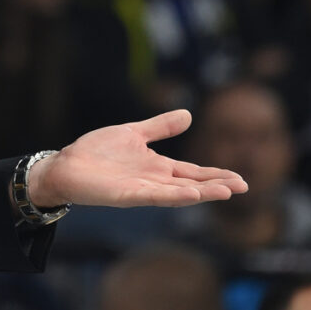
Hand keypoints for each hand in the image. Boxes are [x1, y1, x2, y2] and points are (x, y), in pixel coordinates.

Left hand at [27, 110, 246, 207]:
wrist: (66, 164)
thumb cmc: (97, 151)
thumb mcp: (133, 133)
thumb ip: (160, 127)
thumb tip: (188, 114)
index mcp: (157, 167)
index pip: (192, 172)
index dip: (215, 175)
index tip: (241, 179)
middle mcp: (153, 181)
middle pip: (191, 184)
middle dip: (216, 185)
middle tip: (244, 186)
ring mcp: (141, 189)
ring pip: (177, 192)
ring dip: (201, 193)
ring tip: (225, 192)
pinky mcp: (125, 195)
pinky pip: (153, 196)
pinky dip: (172, 195)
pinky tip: (191, 194)